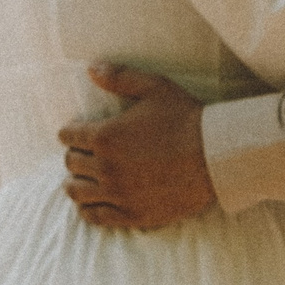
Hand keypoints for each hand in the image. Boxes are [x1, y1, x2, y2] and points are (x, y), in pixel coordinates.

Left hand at [57, 63, 214, 229]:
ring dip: (75, 183)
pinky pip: (95, 216)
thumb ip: (119, 77)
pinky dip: (87, 209)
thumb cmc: (185, 118)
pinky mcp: (132, 214)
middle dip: (74, 155)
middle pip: (71, 163)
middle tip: (83, 153)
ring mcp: (118, 193)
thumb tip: (91, 68)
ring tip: (81, 179)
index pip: (68, 136)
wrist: (216, 156)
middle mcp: (106, 166)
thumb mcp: (154, 87)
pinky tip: (90, 203)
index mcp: (106, 135)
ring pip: (76, 191)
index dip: (70, 132)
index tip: (75, 133)